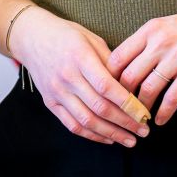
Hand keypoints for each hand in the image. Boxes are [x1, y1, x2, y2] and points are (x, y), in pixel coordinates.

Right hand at [13, 8, 150, 146]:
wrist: (32, 37)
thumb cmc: (66, 35)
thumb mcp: (91, 39)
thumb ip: (111, 62)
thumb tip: (132, 86)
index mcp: (80, 57)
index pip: (106, 86)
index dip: (127, 103)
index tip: (144, 112)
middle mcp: (67, 77)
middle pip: (99, 107)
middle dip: (125, 122)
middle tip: (143, 130)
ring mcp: (57, 92)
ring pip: (86, 120)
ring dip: (111, 134)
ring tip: (130, 141)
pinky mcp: (50, 102)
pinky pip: (72, 125)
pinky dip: (92, 135)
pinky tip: (108, 139)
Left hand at [109, 0, 176, 124]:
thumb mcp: (167, 25)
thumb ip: (147, 42)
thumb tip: (126, 65)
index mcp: (150, 29)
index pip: (117, 57)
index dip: (109, 78)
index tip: (109, 91)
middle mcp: (160, 42)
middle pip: (129, 76)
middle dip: (122, 98)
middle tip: (122, 109)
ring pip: (148, 89)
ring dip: (142, 108)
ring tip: (140, 117)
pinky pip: (172, 98)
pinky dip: (164, 113)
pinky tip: (161, 120)